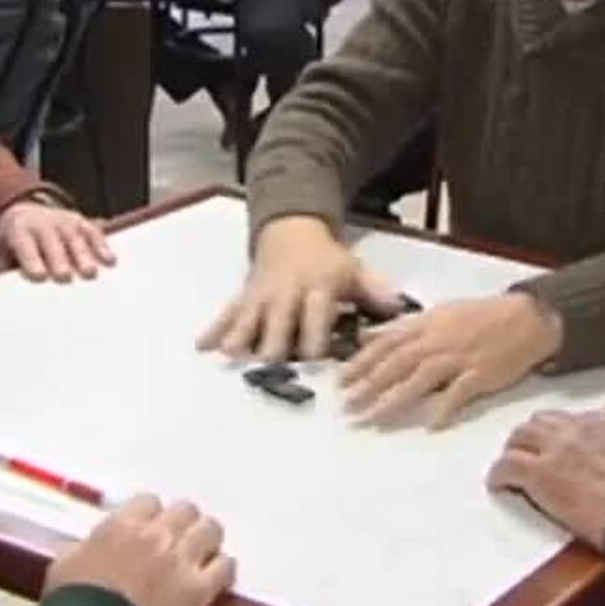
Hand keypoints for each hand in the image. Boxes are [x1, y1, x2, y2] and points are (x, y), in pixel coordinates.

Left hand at [0, 199, 117, 283]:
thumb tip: (6, 300)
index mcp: (18, 230)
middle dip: (58, 258)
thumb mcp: (1, 255)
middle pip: (52, 241)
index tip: (39, 276)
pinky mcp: (81, 222)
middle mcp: (42, 222)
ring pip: (74, 237)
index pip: (25, 245)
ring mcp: (63, 220)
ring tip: (90, 274)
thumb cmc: (13, 246)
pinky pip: (93, 233)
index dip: (32, 260)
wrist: (21, 213)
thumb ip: (4, 273)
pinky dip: (102, 246)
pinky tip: (110, 261)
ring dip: (83, 255)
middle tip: (64, 277)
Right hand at [45, 495, 234, 605]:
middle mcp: (156, 536)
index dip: (152, 514)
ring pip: (209, 530)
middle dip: (183, 522)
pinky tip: (218, 575)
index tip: (151, 523)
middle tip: (180, 534)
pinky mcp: (199, 590)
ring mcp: (181, 561)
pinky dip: (223, 568)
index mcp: (122, 527)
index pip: (148, 502)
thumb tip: (80, 549)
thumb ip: (80, 549)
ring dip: (206, 538)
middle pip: (185, 510)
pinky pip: (225, 566)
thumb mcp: (64, 566)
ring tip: (204, 548)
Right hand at [198, 216, 398, 359]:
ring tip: (234, 363)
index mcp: (317, 288)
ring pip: (247, 321)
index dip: (314, 341)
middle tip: (274, 376)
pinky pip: (226, 314)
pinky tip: (203, 348)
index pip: (315, 318)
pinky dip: (215, 331)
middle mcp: (286, 294)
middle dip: (274, 350)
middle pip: (277, 325)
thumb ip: (376, 291)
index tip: (315, 366)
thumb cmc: (326, 260)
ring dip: (241, 342)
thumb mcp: (354, 269)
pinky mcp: (243, 298)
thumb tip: (400, 308)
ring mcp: (261, 297)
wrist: (290, 229)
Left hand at [341, 292, 562, 429]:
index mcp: (426, 324)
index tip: (340, 381)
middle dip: (369, 385)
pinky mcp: (481, 375)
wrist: (526, 317)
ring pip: (420, 379)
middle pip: (397, 363)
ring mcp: (459, 358)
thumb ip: (402, 327)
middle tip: (347, 405)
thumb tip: (367, 337)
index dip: (361, 362)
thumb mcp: (438, 313)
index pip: (386, 343)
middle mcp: (438, 341)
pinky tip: (432, 424)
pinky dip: (445, 408)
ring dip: (395, 399)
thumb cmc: (480, 316)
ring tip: (373, 418)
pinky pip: (460, 393)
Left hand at [486, 409, 604, 549]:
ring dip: (514, 449)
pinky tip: (497, 484)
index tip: (562, 447)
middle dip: (534, 436)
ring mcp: (557, 447)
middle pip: (544, 422)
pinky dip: (499, 475)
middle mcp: (580, 426)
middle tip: (529, 450)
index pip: (576, 420)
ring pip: (520, 437)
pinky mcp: (540, 473)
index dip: (564, 435)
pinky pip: (507, 466)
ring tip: (510, 463)